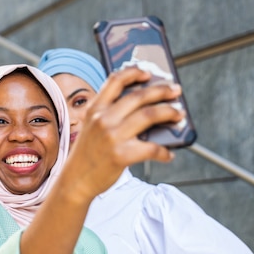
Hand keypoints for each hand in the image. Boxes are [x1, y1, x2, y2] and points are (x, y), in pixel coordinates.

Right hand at [63, 66, 185, 199]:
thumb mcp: (90, 128)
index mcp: (94, 109)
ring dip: (169, 112)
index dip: (134, 72)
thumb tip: (144, 108)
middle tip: (175, 90)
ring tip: (178, 114)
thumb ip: (109, 114)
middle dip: (162, 90)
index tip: (148, 73)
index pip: (115, 81)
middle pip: (139, 96)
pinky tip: (168, 154)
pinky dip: (164, 151)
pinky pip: (152, 148)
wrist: (75, 181)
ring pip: (149, 115)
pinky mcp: (121, 155)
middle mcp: (103, 119)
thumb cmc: (87, 155)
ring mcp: (112, 136)